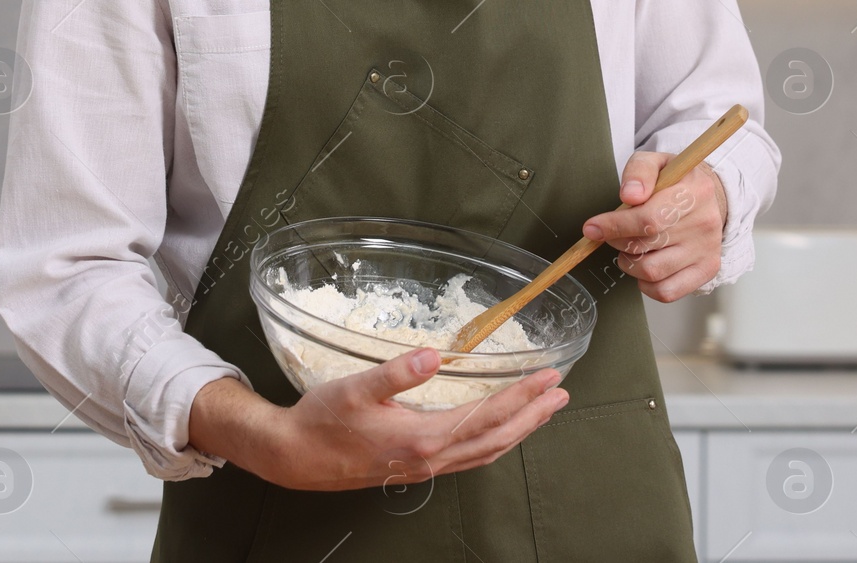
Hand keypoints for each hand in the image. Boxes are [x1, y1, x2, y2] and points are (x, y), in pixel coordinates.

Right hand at [188, 348, 568, 490]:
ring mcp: (426, 467)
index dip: (522, 396)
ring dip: (520, 431)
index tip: (549, 377)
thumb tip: (430, 357)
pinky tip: (499, 430)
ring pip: (486, 452)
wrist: (295, 457)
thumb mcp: (354, 388)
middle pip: (498, 438)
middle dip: (534, 416)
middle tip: (561, 394)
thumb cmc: (321, 420)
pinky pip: (470, 458)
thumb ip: (395, 373)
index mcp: (422, 437)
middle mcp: (431, 458)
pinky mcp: (417, 467)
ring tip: (543, 411)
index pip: (487, 415)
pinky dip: (494, 442)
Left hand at [582, 151, 727, 302]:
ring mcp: (707, 250)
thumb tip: (629, 195)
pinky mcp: (706, 270)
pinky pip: (667, 292)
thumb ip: (639, 172)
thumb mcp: (657, 163)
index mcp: (695, 192)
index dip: (614, 226)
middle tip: (616, 233)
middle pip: (646, 246)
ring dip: (629, 263)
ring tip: (632, 248)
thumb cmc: (676, 182)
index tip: (593, 228)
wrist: (708, 198)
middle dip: (618, 241)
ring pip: (652, 271)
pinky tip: (645, 266)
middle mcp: (705, 223)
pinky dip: (646, 284)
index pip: (649, 219)